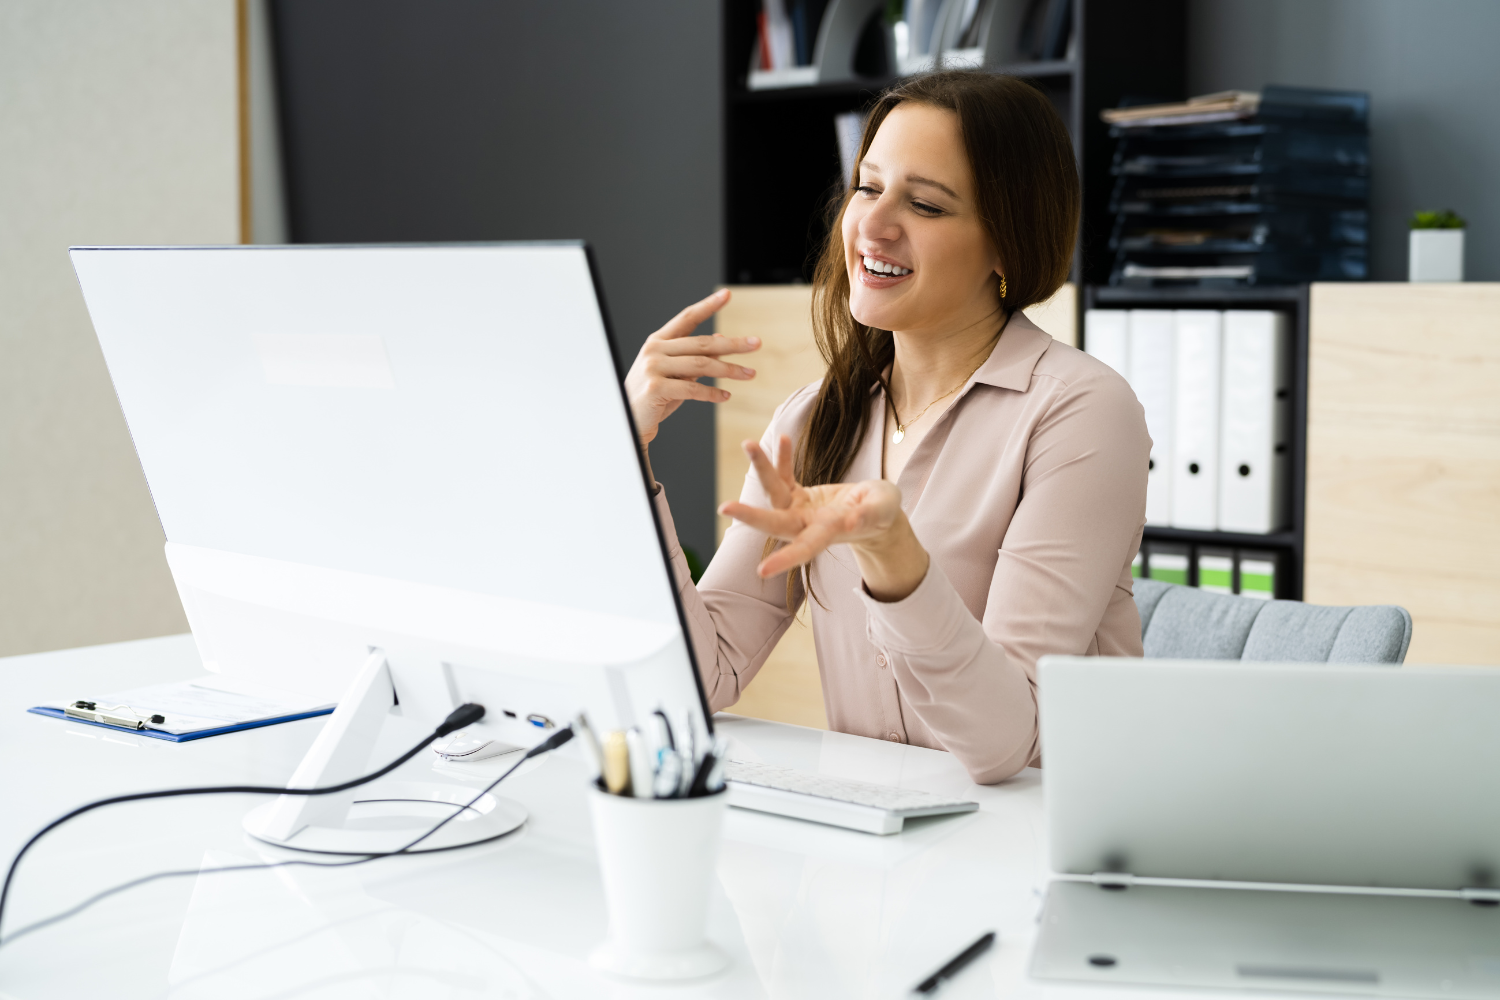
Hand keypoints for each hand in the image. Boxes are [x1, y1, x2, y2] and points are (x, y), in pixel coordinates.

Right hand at [624, 289, 759, 447]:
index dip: (708, 306)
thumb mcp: (676, 373)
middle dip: (733, 344)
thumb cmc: (654, 397)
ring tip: (749, 374)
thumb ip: (694, 357)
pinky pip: (693, 388)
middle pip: (702, 343)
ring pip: (701, 365)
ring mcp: (654, 368)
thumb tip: (722, 340)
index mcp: (658, 341)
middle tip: (756, 344)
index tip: (727, 295)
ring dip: (729, 370)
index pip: (687, 318)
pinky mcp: (656, 388)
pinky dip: (712, 393)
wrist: (630, 422)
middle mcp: (655, 350)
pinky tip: (725, 396)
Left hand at [719, 435, 930, 601]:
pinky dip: (782, 459)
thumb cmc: (881, 514)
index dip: (785, 559)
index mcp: (828, 534)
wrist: (874, 512)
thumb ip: (869, 514)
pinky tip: (783, 439)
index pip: (804, 549)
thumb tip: (853, 521)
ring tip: (749, 443)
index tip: (762, 571)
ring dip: (762, 469)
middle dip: (750, 516)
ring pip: (774, 492)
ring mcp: (800, 509)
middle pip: (775, 522)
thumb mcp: (882, 511)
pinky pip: (785, 476)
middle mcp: (807, 525)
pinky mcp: (799, 494)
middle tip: (724, 507)